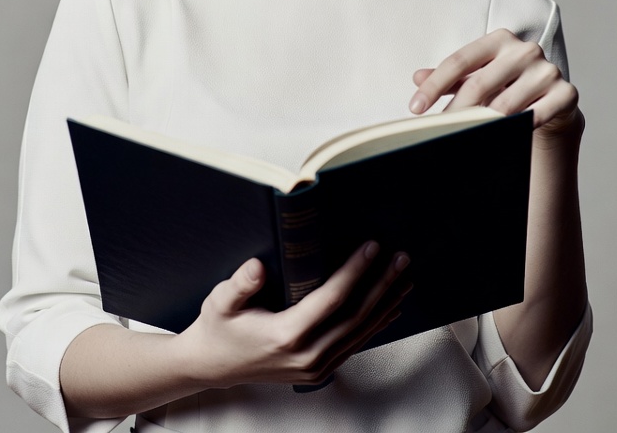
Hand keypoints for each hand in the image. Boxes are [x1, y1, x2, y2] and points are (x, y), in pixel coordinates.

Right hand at [175, 242, 409, 389]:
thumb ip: (239, 284)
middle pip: (355, 317)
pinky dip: (375, 324)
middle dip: (382, 284)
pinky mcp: (318, 370)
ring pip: (360, 333)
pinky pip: (354, 344)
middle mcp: (306, 356)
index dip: (354, 271)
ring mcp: (315, 367)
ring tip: (404, 277)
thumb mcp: (220, 301)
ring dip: (385, 303)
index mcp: (285, 336)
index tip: (371, 247)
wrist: (212, 366)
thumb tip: (257, 267)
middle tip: (401, 257)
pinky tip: (389, 307)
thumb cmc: (218, 327)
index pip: (331, 300)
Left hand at [408, 28, 580, 137]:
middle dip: (453, 111)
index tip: (415, 107)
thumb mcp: (478, 77)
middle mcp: (525, 50)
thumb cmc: (508, 86)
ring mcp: (547, 71)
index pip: (459, 61)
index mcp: (500, 39)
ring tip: (461, 137)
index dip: (433, 85)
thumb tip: (417, 77)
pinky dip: (513, 130)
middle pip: (479, 84)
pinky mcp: (565, 94)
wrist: (553, 102)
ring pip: (503, 105)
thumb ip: (450, 77)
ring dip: (480, 125)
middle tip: (436, 131)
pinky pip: (533, 117)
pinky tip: (498, 138)